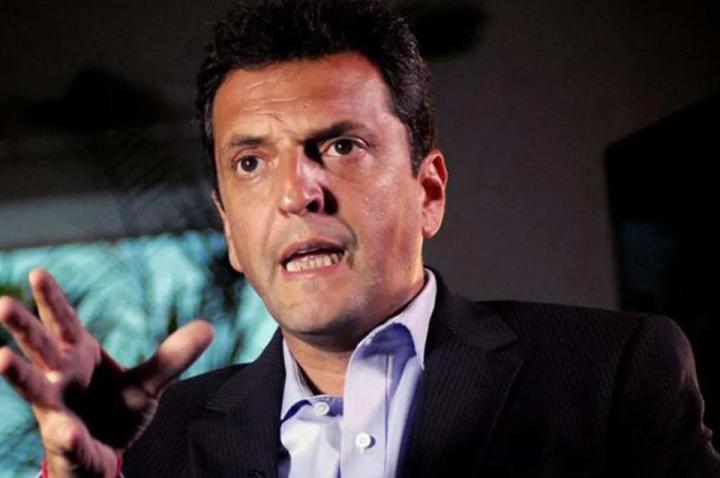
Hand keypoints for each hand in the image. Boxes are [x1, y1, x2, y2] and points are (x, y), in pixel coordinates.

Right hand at [0, 269, 213, 477]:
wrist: (104, 455)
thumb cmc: (115, 411)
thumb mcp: (148, 383)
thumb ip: (172, 357)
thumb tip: (210, 328)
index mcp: (79, 354)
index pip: (64, 322)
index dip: (52, 299)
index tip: (38, 273)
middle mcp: (60, 376)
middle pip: (40, 346)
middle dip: (22, 326)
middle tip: (3, 303)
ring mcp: (56, 408)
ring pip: (33, 387)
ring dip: (17, 374)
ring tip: (0, 359)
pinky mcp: (63, 440)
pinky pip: (65, 436)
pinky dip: (68, 435)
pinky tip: (69, 434)